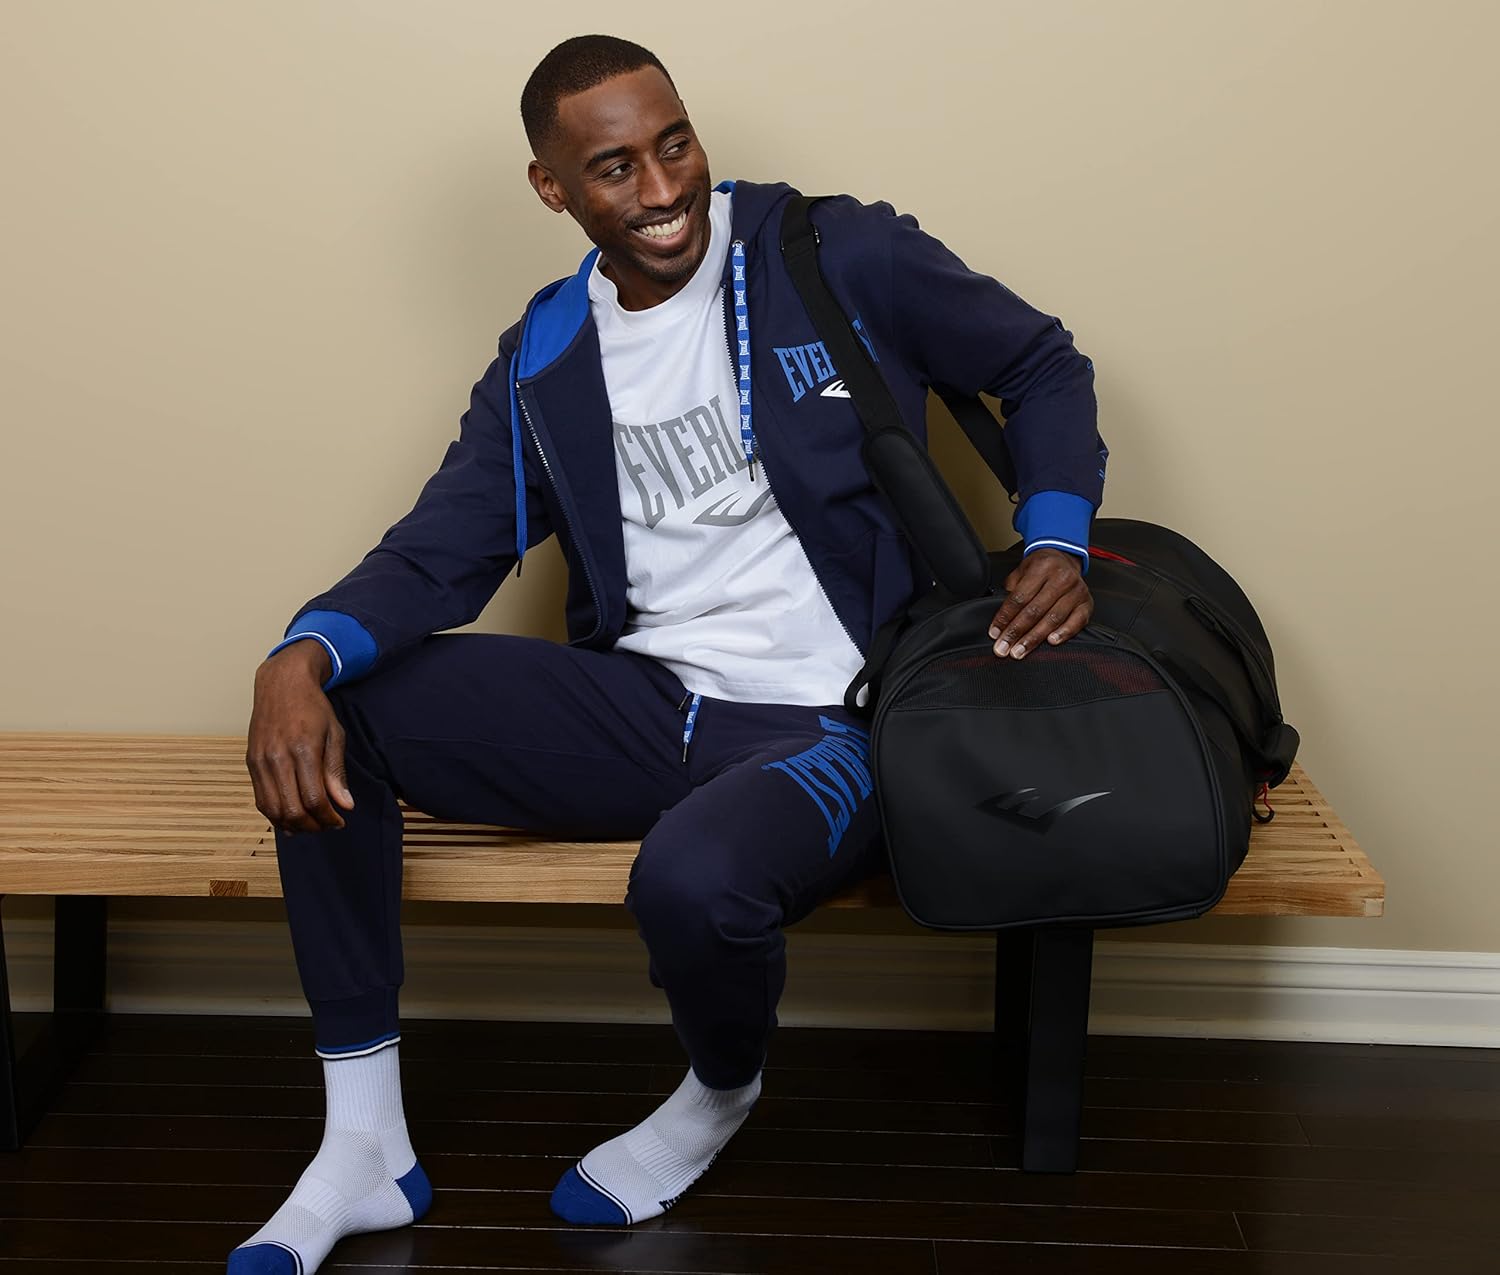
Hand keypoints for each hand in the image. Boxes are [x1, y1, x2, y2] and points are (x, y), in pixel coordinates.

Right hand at [246, 640, 355, 832]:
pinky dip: (274, 814)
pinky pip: (260, 798)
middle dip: (312, 825)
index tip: (339, 821)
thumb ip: (337, 772)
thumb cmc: (313, 708)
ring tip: (310, 824)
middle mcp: (277, 758)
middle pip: (291, 809)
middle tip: (326, 825)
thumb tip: (345, 804)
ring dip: (292, 824)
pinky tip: (289, 818)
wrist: (282, 684)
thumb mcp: (335, 735)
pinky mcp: (251, 762)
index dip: (328, 817)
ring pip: (272, 809)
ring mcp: (260, 761)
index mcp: (303, 750)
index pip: (313, 799)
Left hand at [987, 548, 1092, 658]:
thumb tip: (1001, 620)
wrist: (1065, 560)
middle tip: (1003, 648)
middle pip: (1034, 610)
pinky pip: (1076, 622)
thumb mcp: (1022, 571)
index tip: (995, 633)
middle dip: (1016, 632)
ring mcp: (1077, 591)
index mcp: (1042, 567)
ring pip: (1052, 619)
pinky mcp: (1087, 603)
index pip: (1019, 597)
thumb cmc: (1040, 568)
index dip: (1005, 617)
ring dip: (1034, 638)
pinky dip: (1063, 633)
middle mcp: (1062, 578)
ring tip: (1019, 651)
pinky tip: (1050, 642)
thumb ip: (1011, 590)